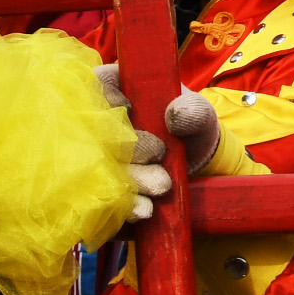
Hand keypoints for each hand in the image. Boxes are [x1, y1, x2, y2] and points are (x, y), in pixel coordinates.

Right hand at [99, 68, 223, 218]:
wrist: (195, 164)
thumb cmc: (191, 125)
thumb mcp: (198, 114)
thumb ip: (192, 111)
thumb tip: (175, 115)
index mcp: (117, 91)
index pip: (96, 84)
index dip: (107, 96)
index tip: (128, 108)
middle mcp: (99, 124)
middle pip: (95, 133)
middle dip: (127, 148)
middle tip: (157, 155)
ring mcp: (98, 158)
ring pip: (99, 169)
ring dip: (130, 179)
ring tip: (162, 186)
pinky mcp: (103, 188)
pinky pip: (104, 199)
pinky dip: (124, 205)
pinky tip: (144, 210)